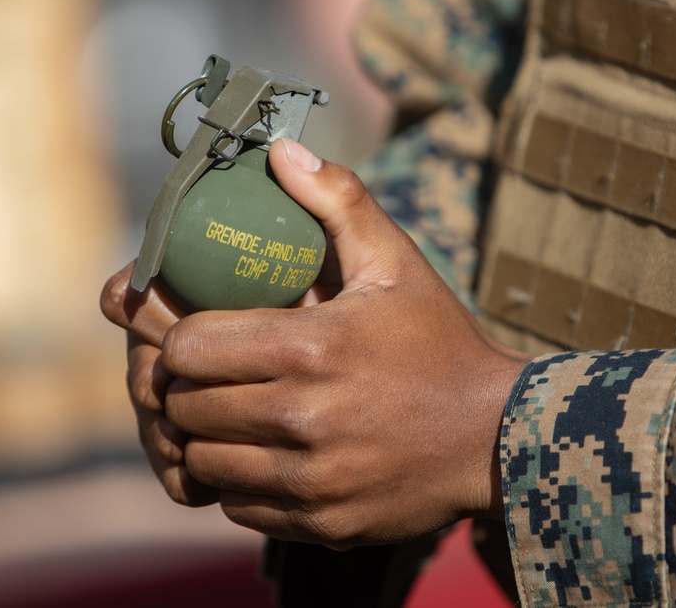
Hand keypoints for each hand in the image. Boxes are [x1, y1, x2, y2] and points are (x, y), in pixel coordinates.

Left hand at [102, 139, 529, 547]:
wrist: (494, 435)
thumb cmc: (438, 342)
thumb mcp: (395, 263)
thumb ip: (336, 201)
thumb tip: (278, 151)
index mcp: (309, 347)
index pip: (185, 349)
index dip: (181, 339)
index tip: (203, 333)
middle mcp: (302, 419)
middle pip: (184, 408)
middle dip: (190, 387)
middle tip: (219, 373)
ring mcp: (310, 481)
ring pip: (202, 463)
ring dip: (210, 438)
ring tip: (240, 414)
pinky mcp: (320, 523)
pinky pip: (237, 507)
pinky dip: (241, 482)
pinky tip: (272, 454)